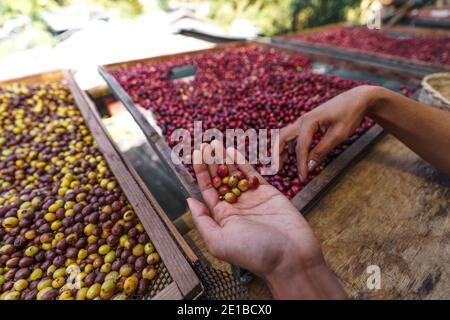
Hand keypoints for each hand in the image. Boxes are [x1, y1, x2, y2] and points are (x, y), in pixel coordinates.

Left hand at [187, 141, 346, 298]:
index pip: (208, 190)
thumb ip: (202, 220)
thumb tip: (189, 201)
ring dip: (225, 159)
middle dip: (212, 162)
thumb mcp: (218, 241)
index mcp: (222, 218)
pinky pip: (253, 174)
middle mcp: (236, 207)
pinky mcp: (269, 193)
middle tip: (204, 144)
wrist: (291, 257)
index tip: (195, 155)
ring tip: (215, 143)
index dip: (201, 172)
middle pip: (220, 179)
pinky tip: (233, 151)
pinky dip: (243, 162)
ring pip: (236, 174)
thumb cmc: (253, 253)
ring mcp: (252, 199)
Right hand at [279, 85, 377, 181]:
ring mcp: (303, 121)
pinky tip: (290, 155)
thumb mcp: (338, 135)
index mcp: (308, 122)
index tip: (303, 178)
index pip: (300, 147)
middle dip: (277, 154)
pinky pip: (293, 135)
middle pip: (282, 138)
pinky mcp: (308, 123)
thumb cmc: (349, 115)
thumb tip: (309, 166)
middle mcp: (302, 120)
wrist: (357, 99)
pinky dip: (288, 146)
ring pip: (285, 136)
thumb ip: (322, 150)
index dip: (301, 164)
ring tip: (279, 165)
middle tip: (275, 170)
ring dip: (280, 150)